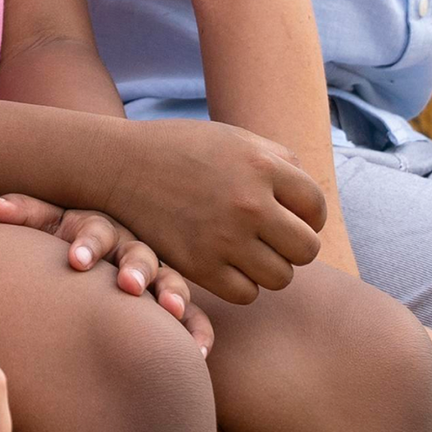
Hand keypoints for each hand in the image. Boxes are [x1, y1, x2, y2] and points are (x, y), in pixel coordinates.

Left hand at [0, 195, 216, 351]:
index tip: (74, 261)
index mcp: (97, 228)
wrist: (94, 257)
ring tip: (171, 312)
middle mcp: (130, 249)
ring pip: (171, 282)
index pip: (93, 230)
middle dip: (135, 268)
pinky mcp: (177, 307)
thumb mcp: (44, 224)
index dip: (86, 244)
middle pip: (138, 253)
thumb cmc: (64, 240)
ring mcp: (158, 276)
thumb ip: (18, 214)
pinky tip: (194, 354)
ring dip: (173, 295)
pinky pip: (196, 319)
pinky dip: (197, 333)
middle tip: (129, 286)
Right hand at [81, 118, 328, 302]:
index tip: (284, 217)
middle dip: (290, 246)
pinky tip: (222, 262)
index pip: (315, 209)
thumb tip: (312, 204)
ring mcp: (224, 236)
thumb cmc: (179, 150)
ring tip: (244, 251)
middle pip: (307, 249)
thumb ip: (278, 162)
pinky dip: (239, 283)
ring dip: (267, 267)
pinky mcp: (199, 265)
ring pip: (281, 277)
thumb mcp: (231, 138)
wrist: (116, 165)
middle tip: (266, 238)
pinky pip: (247, 293)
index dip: (306, 217)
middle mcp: (249, 202)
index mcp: (261, 165)